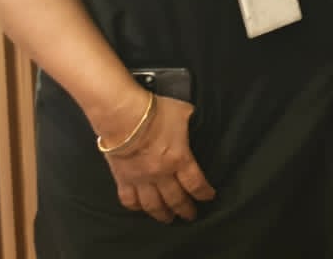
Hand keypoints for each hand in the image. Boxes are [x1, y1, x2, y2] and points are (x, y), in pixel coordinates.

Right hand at [103, 96, 215, 222]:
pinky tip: (141, 209)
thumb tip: (197, 123)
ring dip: (162, 215)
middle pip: (176, 199)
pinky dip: (136, 207)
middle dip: (185, 210)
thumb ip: (192, 123)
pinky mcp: (122, 180)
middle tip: (190, 216)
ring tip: (168, 219)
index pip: (196, 183)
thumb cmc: (156, 112)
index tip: (209, 197)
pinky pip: (129, 200)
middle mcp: (161, 174)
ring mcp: (140, 179)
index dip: (204, 193)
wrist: (123, 116)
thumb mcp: (184, 114)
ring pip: (153, 206)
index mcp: (180, 159)